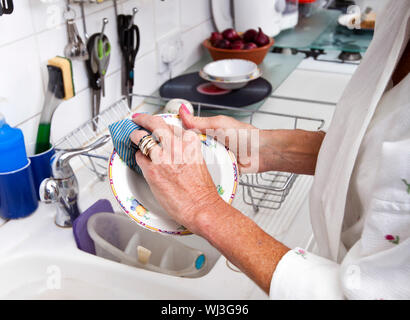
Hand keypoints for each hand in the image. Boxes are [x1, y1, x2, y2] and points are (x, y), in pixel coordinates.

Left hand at [130, 111, 225, 235]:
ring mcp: (162, 157)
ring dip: (135, 136)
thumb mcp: (198, 160)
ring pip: (141, 137)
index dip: (162, 125)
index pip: (171, 125)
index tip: (157, 125)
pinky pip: (139, 156)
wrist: (200, 206)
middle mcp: (176, 145)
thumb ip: (185, 149)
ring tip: (133, 137)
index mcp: (190, 141)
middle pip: (154, 123)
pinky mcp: (152, 170)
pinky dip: (138, 157)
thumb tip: (172, 145)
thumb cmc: (201, 189)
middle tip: (138, 119)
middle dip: (144, 119)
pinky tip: (140, 159)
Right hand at [179, 108, 266, 172]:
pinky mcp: (220, 170)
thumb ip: (199, 121)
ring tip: (180, 167)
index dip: (174, 135)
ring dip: (191, 164)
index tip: (162, 138)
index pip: (186, 132)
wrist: (262, 154)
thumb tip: (182, 110)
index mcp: (208, 131)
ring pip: (196, 162)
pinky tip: (195, 175)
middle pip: (188, 148)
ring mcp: (214, 158)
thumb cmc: (246, 136)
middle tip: (171, 156)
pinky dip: (202, 174)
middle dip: (180, 152)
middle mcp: (210, 144)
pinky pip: (207, 172)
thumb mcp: (219, 125)